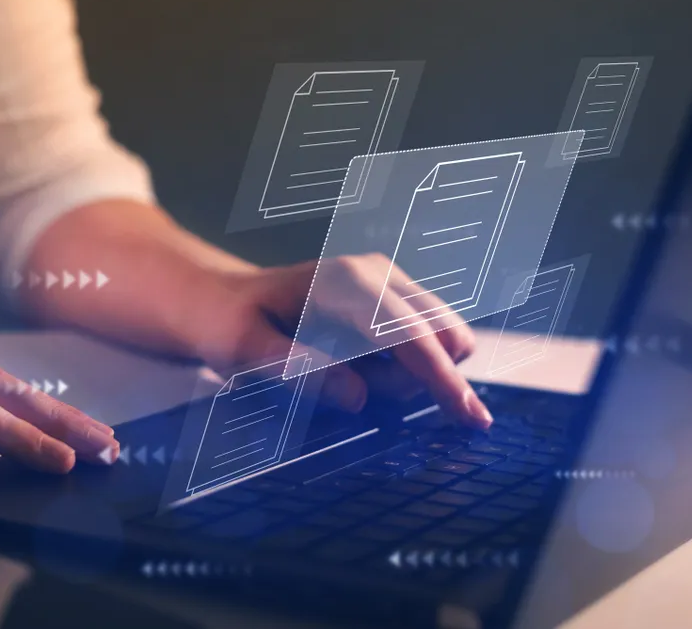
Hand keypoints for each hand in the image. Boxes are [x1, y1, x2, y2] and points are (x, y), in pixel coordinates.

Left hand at [184, 254, 491, 428]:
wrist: (220, 298)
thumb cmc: (228, 323)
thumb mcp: (246, 352)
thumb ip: (300, 372)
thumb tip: (358, 397)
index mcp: (345, 284)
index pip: (411, 335)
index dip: (443, 380)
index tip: (471, 419)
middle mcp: (377, 273)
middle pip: (438, 339)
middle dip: (409, 381)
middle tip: (347, 386)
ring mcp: (388, 281)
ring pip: (436, 343)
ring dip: (399, 376)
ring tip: (339, 370)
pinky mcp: (391, 297)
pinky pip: (421, 342)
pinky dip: (397, 367)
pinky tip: (352, 363)